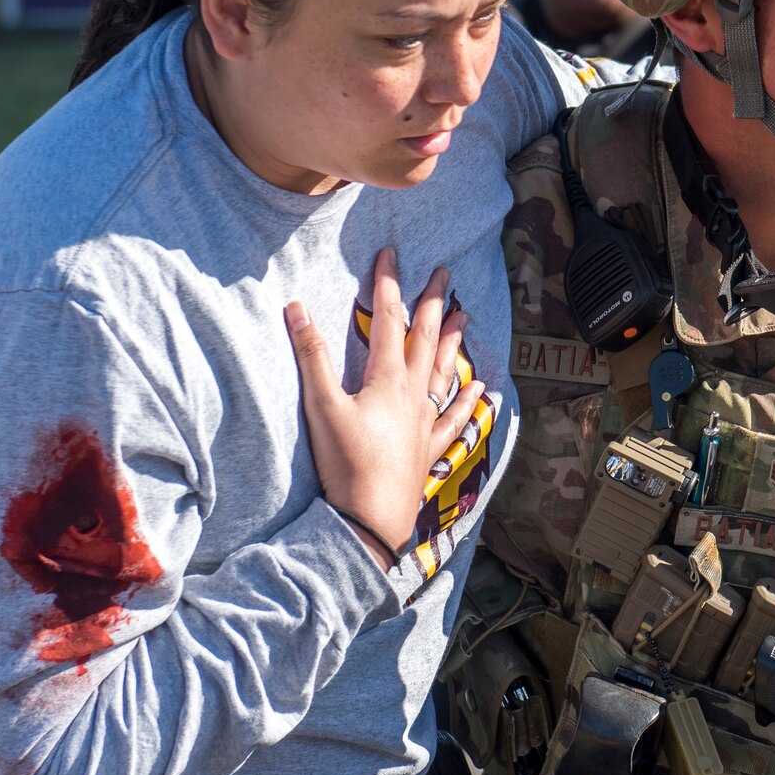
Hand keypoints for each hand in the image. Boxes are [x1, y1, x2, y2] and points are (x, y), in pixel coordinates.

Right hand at [285, 250, 484, 565]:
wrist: (371, 520)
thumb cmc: (345, 464)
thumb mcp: (321, 407)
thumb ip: (311, 356)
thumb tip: (296, 308)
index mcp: (387, 380)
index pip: (387, 320)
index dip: (388, 284)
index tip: (391, 253)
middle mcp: (413, 395)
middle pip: (426, 339)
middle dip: (433, 303)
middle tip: (444, 273)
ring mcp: (424, 422)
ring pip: (444, 372)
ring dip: (454, 342)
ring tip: (466, 315)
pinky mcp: (428, 449)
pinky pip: (453, 418)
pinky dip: (466, 400)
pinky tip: (478, 388)